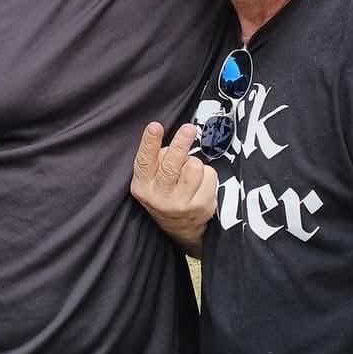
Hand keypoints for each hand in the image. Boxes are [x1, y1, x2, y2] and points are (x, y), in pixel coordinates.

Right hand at [131, 122, 217, 253]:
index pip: (145, 161)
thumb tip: (172, 138)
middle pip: (171, 165)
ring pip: (194, 166)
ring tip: (190, 172)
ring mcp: (181, 203)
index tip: (155, 126)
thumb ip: (155, 159)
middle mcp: (160, 197)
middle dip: (181, 143)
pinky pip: (209, 175)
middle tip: (188, 129)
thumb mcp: (150, 179)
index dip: (149, 142)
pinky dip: (207, 174)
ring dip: (195, 162)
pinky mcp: (200, 206)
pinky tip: (200, 184)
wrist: (180, 226)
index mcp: (143, 186)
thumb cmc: (165, 193)